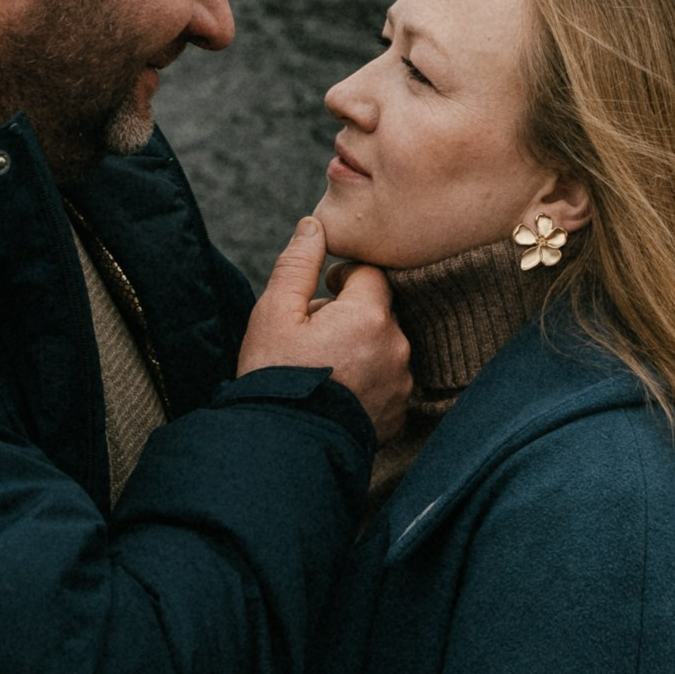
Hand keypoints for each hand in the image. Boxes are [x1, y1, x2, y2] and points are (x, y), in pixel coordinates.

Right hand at [238, 215, 410, 444]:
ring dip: (359, 348)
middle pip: (378, 311)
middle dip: (349, 316)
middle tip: (311, 339)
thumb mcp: (274, 313)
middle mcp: (396, 346)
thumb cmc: (276, 377)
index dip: (342, 280)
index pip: (370, 274)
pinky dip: (366, 380)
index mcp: (369, 316)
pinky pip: (387, 380)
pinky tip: (335, 392)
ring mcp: (401, 383)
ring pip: (383, 346)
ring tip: (321, 369)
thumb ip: (298, 264)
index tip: (320, 296)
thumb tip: (315, 224)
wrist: (285, 449)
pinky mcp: (398, 412)